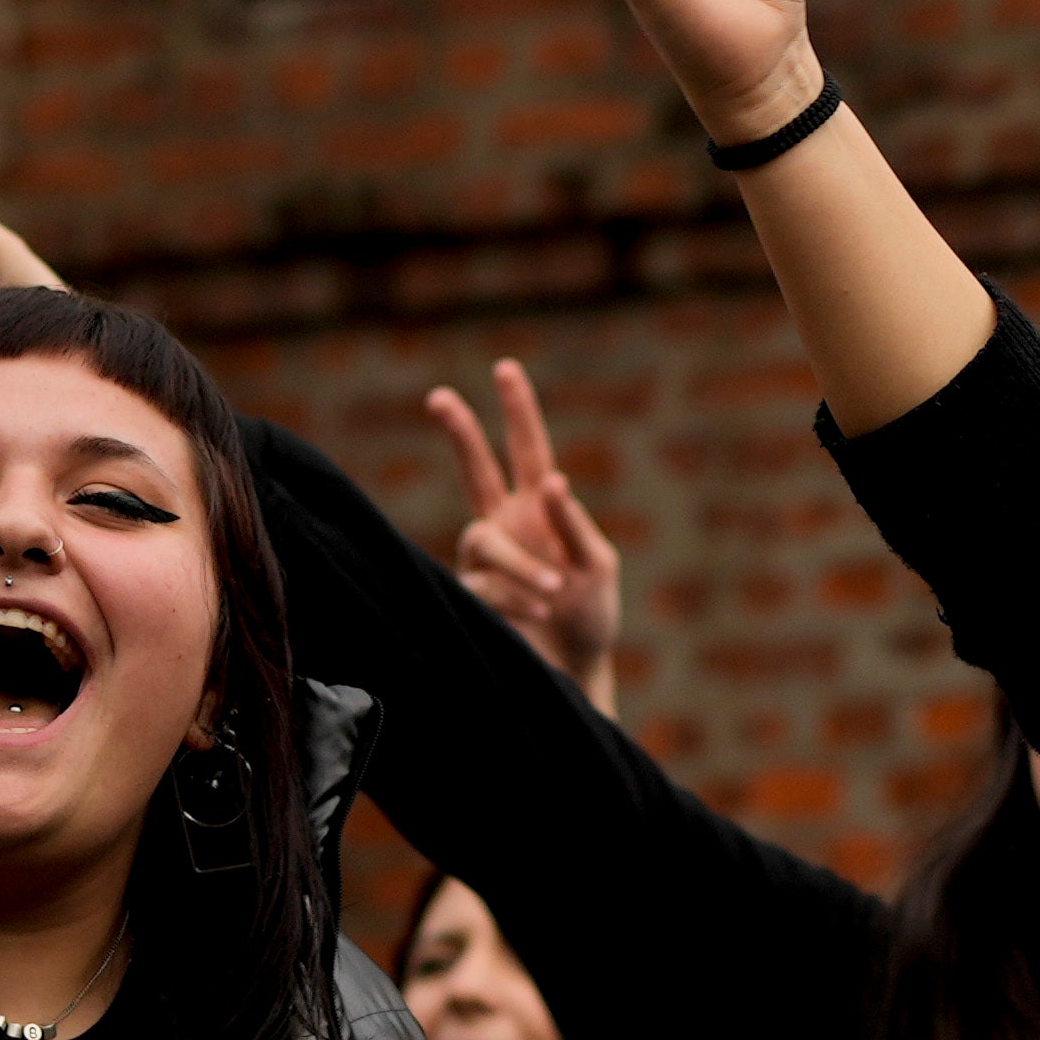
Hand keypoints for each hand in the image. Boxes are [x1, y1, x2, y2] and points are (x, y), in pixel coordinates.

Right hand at [420, 358, 626, 701]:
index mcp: (540, 508)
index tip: (505, 368)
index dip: (518, 410)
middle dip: (461, 433)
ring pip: (484, 540)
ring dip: (520, 566)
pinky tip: (540, 616)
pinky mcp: (472, 594)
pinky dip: (517, 598)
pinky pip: (484, 585)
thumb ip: (575, 524)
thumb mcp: (598, 564)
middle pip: (476, 469)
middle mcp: (507, 524)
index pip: (528, 450)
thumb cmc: (591, 613)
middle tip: (441, 398)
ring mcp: (486, 559)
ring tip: (553, 594)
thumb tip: (551, 480)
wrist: (573, 671)